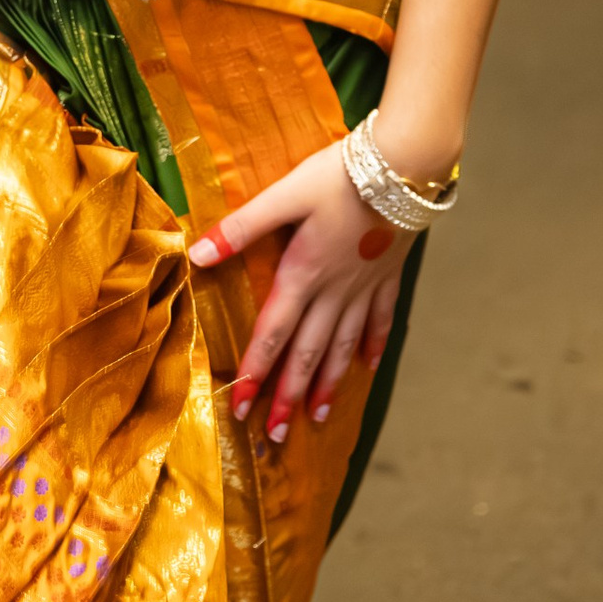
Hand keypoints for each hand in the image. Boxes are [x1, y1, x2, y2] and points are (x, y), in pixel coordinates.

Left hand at [187, 144, 410, 445]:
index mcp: (303, 273)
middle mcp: (334, 291)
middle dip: (289, 395)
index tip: (242, 410)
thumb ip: (242, 228)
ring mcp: (365, 288)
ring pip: (342, 346)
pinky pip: (380, 320)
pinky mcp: (389, 276)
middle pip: (307, 353)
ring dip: (327, 383)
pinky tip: (367, 366)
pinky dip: (372, 345)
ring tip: (317, 417)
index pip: (272, 334)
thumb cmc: (338, 176)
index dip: (256, 373)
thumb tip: (196, 256)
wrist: (405, 166)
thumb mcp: (284, 195)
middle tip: (277, 435)